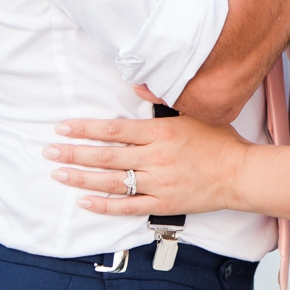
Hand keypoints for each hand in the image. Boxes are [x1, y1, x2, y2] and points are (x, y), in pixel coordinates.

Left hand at [44, 116, 250, 216]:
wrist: (240, 173)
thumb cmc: (219, 140)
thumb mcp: (193, 112)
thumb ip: (163, 101)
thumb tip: (136, 83)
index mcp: (161, 132)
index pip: (114, 130)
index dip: (86, 129)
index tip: (63, 127)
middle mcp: (155, 157)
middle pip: (106, 156)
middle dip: (74, 152)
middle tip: (49, 151)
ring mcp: (158, 182)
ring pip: (112, 181)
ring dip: (82, 177)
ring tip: (59, 173)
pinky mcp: (163, 202)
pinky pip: (128, 206)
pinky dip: (105, 205)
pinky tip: (85, 201)